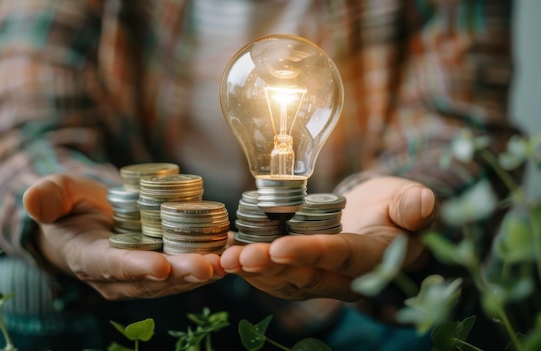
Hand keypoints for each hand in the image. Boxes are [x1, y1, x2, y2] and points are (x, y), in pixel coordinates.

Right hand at [23, 174, 224, 299]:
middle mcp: (116, 277)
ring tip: (229, 261)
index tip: (161, 265)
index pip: (112, 267)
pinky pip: (185, 269)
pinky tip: (231, 252)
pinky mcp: (159, 268)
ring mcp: (140, 276)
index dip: (136, 267)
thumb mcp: (54, 194)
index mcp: (88, 259)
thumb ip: (46, 197)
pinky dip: (208, 262)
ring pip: (174, 279)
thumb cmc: (68, 206)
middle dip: (182, 274)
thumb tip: (34, 201)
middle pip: (151, 279)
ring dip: (202, 272)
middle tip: (210, 265)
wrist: (83, 221)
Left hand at [220, 176, 435, 300]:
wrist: (382, 223)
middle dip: (269, 267)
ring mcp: (322, 279)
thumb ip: (414, 205)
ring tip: (225, 259)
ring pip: (285, 281)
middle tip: (238, 257)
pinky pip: (276, 277)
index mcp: (371, 258)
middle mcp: (344, 278)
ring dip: (253, 272)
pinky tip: (227, 257)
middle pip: (304, 276)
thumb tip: (422, 202)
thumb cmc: (396, 209)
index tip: (278, 247)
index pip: (339, 257)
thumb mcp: (410, 202)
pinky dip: (251, 269)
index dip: (310, 253)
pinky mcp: (304, 274)